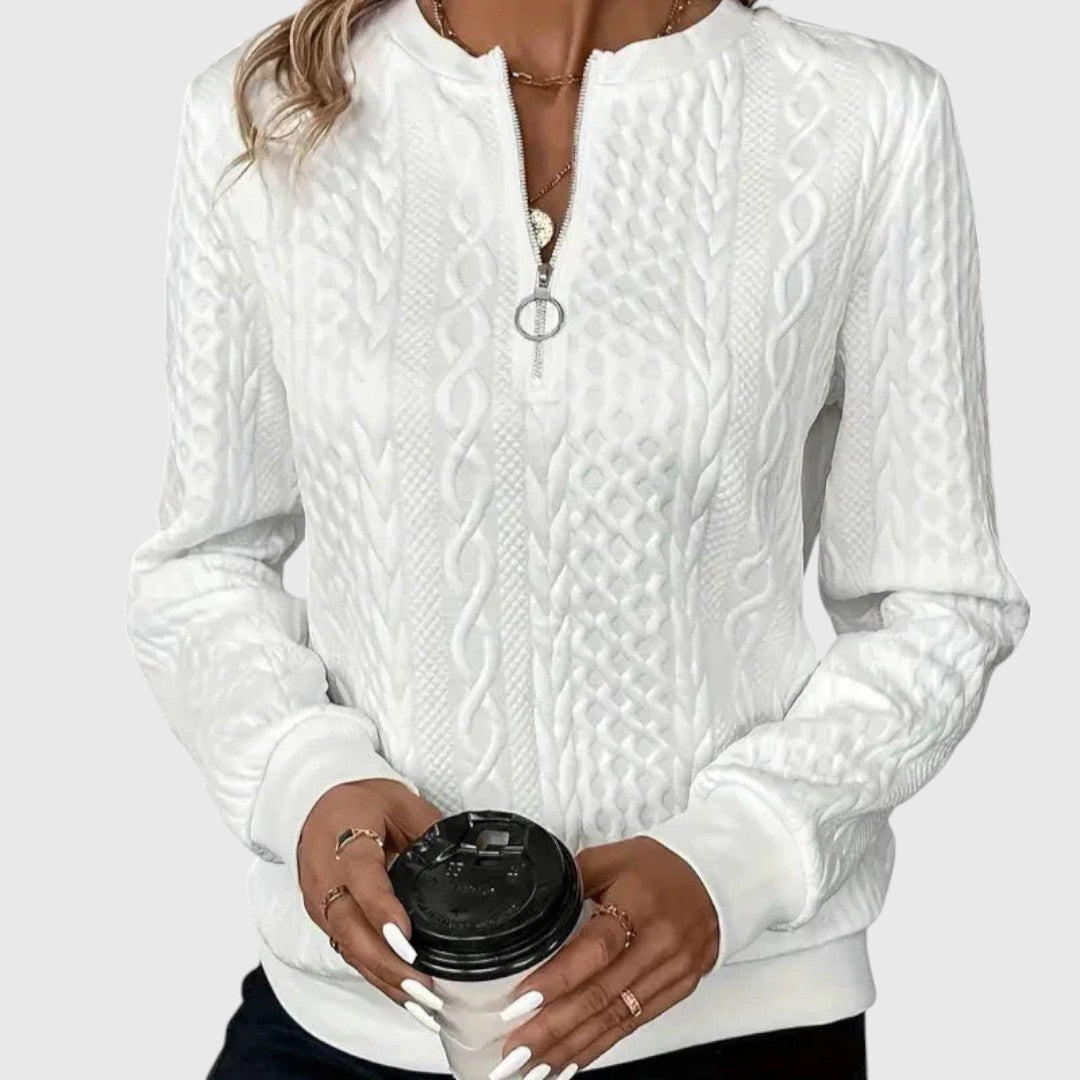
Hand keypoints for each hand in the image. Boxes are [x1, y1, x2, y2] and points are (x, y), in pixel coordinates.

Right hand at [297, 778, 445, 1030]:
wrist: (313, 803)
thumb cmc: (359, 801)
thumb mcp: (398, 802)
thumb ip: (428, 831)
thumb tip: (467, 857)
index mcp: (344, 844)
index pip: (362, 882)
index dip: (383, 912)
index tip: (406, 939)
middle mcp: (326, 880)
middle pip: (352, 929)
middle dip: (388, 965)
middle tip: (425, 990)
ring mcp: (321, 904)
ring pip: (349, 949)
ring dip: (385, 980)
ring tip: (423, 1007)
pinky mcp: (325, 919)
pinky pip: (349, 952)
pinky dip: (376, 976)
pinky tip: (405, 997)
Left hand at [490, 836, 718, 1078]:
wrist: (715, 878)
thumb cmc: (660, 866)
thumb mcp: (612, 857)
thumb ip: (573, 880)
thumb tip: (534, 906)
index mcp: (639, 904)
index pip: (595, 950)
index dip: (557, 980)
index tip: (520, 1004)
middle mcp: (659, 944)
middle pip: (600, 996)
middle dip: (553, 1030)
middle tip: (515, 1053)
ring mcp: (671, 972)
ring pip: (614, 1018)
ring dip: (571, 1047)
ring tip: (534, 1067)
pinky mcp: (677, 990)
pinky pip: (633, 1024)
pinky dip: (600, 1045)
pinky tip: (571, 1061)